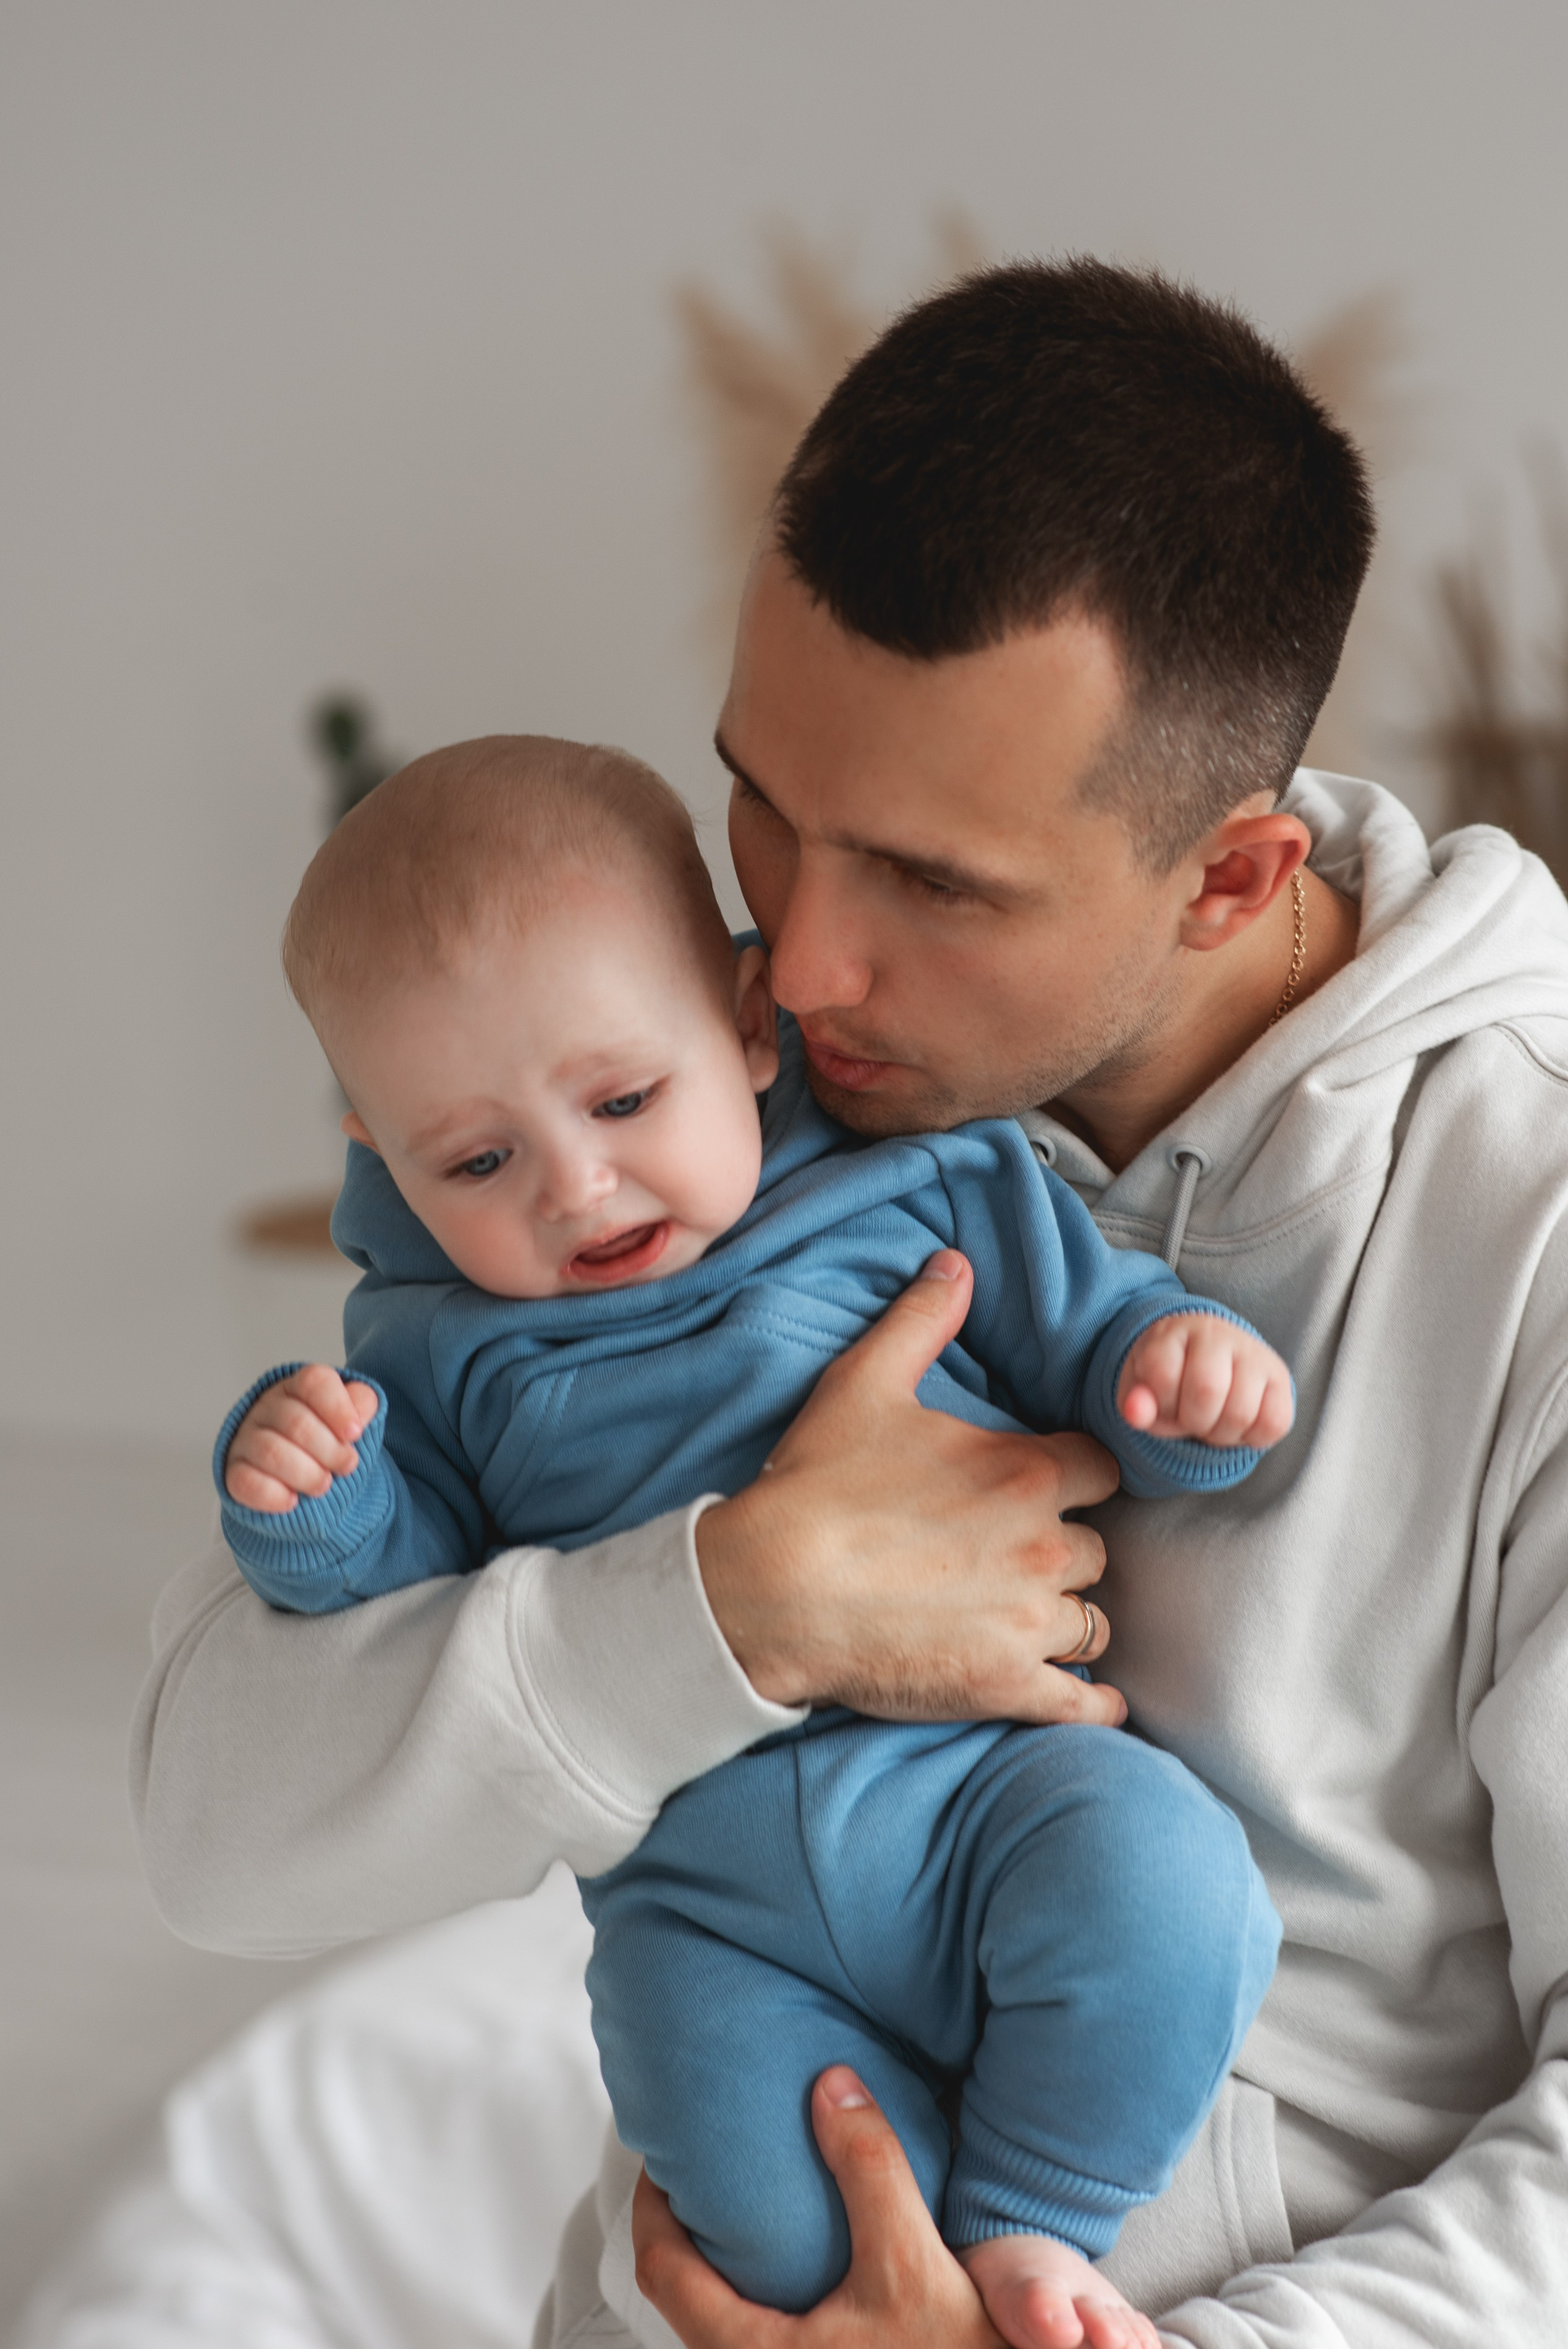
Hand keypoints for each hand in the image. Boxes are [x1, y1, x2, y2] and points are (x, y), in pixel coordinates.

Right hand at [223, 1365, 379, 1512]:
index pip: (314, 1382)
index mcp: (297, 1387)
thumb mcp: (350, 1416)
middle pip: (297, 1423)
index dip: (338, 1408)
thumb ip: (362, 1404)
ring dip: (306, 1474)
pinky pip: (246, 1482)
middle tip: (346, 1465)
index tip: (354, 1434)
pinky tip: (293, 1499)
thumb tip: (360, 1412)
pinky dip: (274, 1495)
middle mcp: (267, 1408)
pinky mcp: (234, 1472)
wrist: (298, 1474)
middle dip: (330, 1451)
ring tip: (323, 1484)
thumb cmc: (326, 1439)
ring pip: (271, 1452)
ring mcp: (246, 1439)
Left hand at [633, 2067, 1005, 2348]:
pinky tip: (805, 2268)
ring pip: (724, 2325)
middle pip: (685, 2301)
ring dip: (730, 2269)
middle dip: (688, 2235)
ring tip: (752, 2213)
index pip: (662, 2271)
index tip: (662, 2159)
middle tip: (704, 2178)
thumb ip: (872, 2172)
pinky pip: (765, 2339)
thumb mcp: (912, 2264)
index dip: (653, 2207)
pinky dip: (765, 2297)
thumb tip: (834, 2085)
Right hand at [694, 1251, 1124, 1725]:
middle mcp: (1043, 1545)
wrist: (770, 1588)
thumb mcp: (865, 1382)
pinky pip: (1083, 1701)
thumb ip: (922, 1319)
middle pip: (1099, 1548)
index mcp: (1026, 1470)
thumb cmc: (817, 1483)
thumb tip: (955, 1262)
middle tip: (1026, 1553)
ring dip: (1071, 1616)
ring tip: (1035, 1615)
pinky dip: (1092, 1702)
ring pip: (1094, 1621)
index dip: (1080, 1476)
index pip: (1102, 1468)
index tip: (1057, 1485)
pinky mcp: (1008, 1686)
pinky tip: (1092, 1699)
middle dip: (1069, 1548)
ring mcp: (1029, 1622)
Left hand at [1117, 1314, 1292, 1448]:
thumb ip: (1135, 1403)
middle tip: (1192, 1418)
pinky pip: (1274, 1424)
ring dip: (1222, 1434)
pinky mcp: (1281, 1378)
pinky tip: (1238, 1424)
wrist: (1209, 1362)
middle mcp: (1218, 1334)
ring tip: (1214, 1420)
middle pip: (1206, 1392)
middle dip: (1193, 1421)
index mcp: (1175, 1332)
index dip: (1161, 1403)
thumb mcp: (1142, 1388)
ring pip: (1241, 1413)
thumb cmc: (1171, 1377)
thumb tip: (1135, 1413)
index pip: (1162, 1375)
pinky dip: (1253, 1437)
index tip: (1165, 1401)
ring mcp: (1255, 1354)